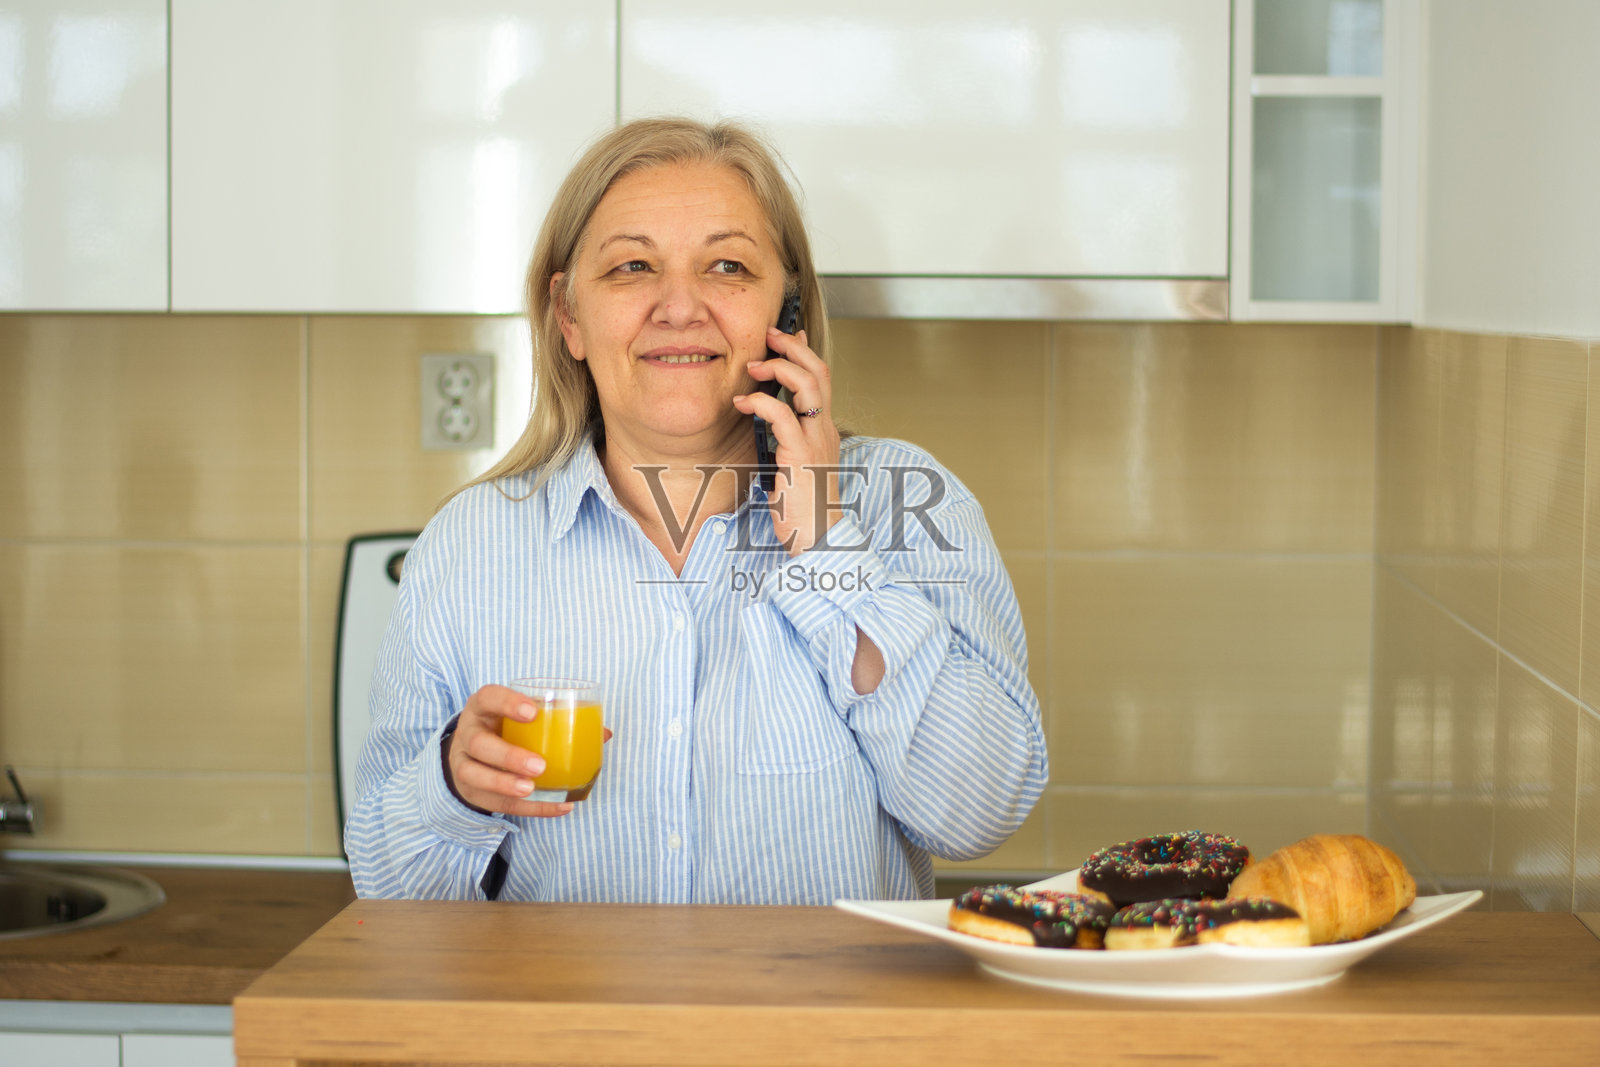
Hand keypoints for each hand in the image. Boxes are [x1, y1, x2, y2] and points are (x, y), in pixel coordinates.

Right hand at [444, 685, 573, 817]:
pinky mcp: (473, 791)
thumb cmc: (506, 728)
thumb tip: (604, 733)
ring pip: (475, 774)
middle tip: (538, 765)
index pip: (489, 698)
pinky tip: (558, 807)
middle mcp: (469, 733)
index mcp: (483, 707)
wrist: (471, 754)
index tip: (533, 711)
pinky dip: (530, 808)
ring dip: (505, 784)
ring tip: (530, 788)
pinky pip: (497, 803)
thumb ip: (557, 720)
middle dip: (508, 756)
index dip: (508, 703)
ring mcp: (464, 764)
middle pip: (479, 743)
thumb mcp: (521, 716)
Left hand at [733, 327, 842, 555]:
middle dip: (793, 346)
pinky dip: (760, 402)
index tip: (788, 335)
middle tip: (769, 334)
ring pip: (807, 385)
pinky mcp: (802, 455)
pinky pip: (782, 416)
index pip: (822, 380)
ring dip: (778, 367)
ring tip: (753, 365)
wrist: (818, 539)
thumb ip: (786, 443)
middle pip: (819, 372)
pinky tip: (742, 404)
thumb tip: (771, 425)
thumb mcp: (793, 467)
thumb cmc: (802, 509)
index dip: (805, 353)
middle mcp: (825, 430)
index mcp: (824, 432)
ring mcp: (817, 441)